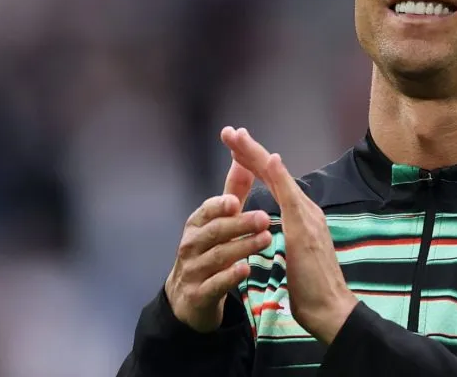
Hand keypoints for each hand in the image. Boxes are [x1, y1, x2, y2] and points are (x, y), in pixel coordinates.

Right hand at [164, 153, 272, 332]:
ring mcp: (194, 270)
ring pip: (218, 256)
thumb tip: (243, 158)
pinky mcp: (200, 294)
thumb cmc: (209, 251)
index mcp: (197, 224)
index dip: (220, 205)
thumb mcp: (219, 221)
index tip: (236, 200)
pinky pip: (215, 285)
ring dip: (242, 246)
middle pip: (215, 232)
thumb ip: (233, 192)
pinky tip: (246, 269)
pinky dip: (230, 276)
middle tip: (264, 218)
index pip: (206, 211)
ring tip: (266, 239)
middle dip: (239, 224)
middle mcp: (192, 245)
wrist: (190, 298)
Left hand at [221, 126, 358, 344]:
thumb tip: (274, 224)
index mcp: (300, 215)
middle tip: (230, 131)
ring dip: (257, 155)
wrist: (330, 307)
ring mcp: (307, 215)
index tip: (235, 147)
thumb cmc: (311, 286)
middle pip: (274, 172)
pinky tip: (270, 158)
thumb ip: (288, 233)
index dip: (254, 162)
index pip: (273, 182)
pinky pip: (289, 196)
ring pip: (278, 177)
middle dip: (250, 150)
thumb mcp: (294, 253)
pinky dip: (279, 176)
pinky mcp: (305, 227)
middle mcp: (305, 209)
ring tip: (237, 137)